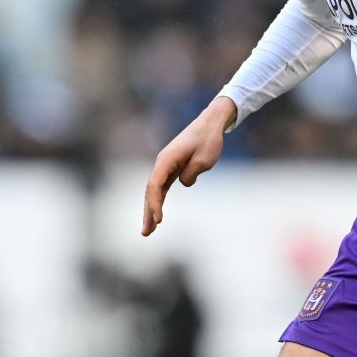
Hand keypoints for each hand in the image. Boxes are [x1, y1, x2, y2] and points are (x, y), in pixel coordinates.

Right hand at [142, 97, 235, 235]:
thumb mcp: (204, 160)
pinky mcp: (173, 168)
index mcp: (166, 160)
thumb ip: (191, 174)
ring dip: (151, 209)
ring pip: (155, 191)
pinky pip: (162, 187)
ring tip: (149, 230)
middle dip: (147, 212)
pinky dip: (159, 200)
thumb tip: (183, 183)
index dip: (154, 204)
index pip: (155, 185)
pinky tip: (157, 214)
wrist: (211, 123)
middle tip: (146, 233)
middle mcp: (162, 163)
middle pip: (150, 191)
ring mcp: (166, 165)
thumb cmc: (208, 139)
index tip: (159, 220)